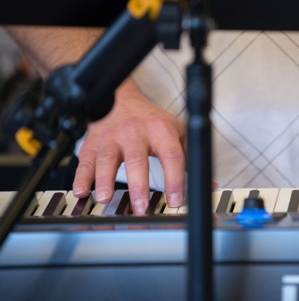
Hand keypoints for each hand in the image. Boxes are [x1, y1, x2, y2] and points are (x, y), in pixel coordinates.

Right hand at [72, 79, 186, 213]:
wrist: (121, 99)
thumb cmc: (151, 121)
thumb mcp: (176, 134)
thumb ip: (190, 160)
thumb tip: (209, 184)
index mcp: (161, 131)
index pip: (172, 156)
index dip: (174, 179)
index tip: (176, 200)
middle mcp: (136, 133)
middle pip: (137, 159)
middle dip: (138, 185)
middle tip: (140, 207)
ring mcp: (112, 138)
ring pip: (107, 159)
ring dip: (104, 180)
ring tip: (104, 198)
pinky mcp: (94, 144)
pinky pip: (86, 161)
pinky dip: (81, 177)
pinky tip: (81, 191)